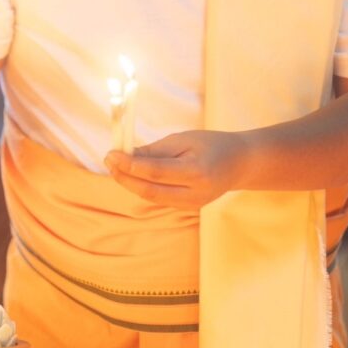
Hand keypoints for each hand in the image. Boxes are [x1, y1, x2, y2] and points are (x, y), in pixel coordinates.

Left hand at [104, 129, 249, 208]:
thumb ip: (155, 150)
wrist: (239, 164)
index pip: (156, 172)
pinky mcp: (188, 208)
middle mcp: (195, 194)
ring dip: (130, 183)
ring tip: (115, 165)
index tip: (111, 154)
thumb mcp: (183, 140)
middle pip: (150, 191)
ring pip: (152, 198)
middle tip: (108, 160)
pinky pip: (159, 199)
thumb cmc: (210, 145)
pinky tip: (131, 175)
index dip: (130, 165)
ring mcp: (192, 205)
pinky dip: (142, 187)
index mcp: (197, 173)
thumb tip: (126, 154)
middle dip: (125, 177)